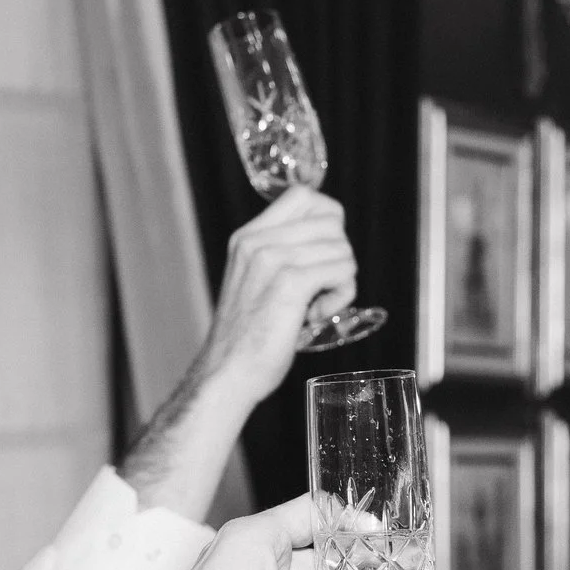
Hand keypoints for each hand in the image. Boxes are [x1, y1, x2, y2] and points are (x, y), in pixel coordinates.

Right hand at [193, 187, 356, 400]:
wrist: (227, 374)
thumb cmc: (248, 338)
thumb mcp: (257, 282)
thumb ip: (282, 256)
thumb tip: (329, 243)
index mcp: (249, 237)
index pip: (304, 195)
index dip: (328, 220)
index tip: (322, 255)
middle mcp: (257, 241)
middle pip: (331, 220)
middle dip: (339, 254)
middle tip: (321, 287)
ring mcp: (272, 260)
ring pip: (342, 248)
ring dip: (342, 280)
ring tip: (317, 306)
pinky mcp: (289, 284)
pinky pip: (341, 272)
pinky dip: (340, 296)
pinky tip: (317, 316)